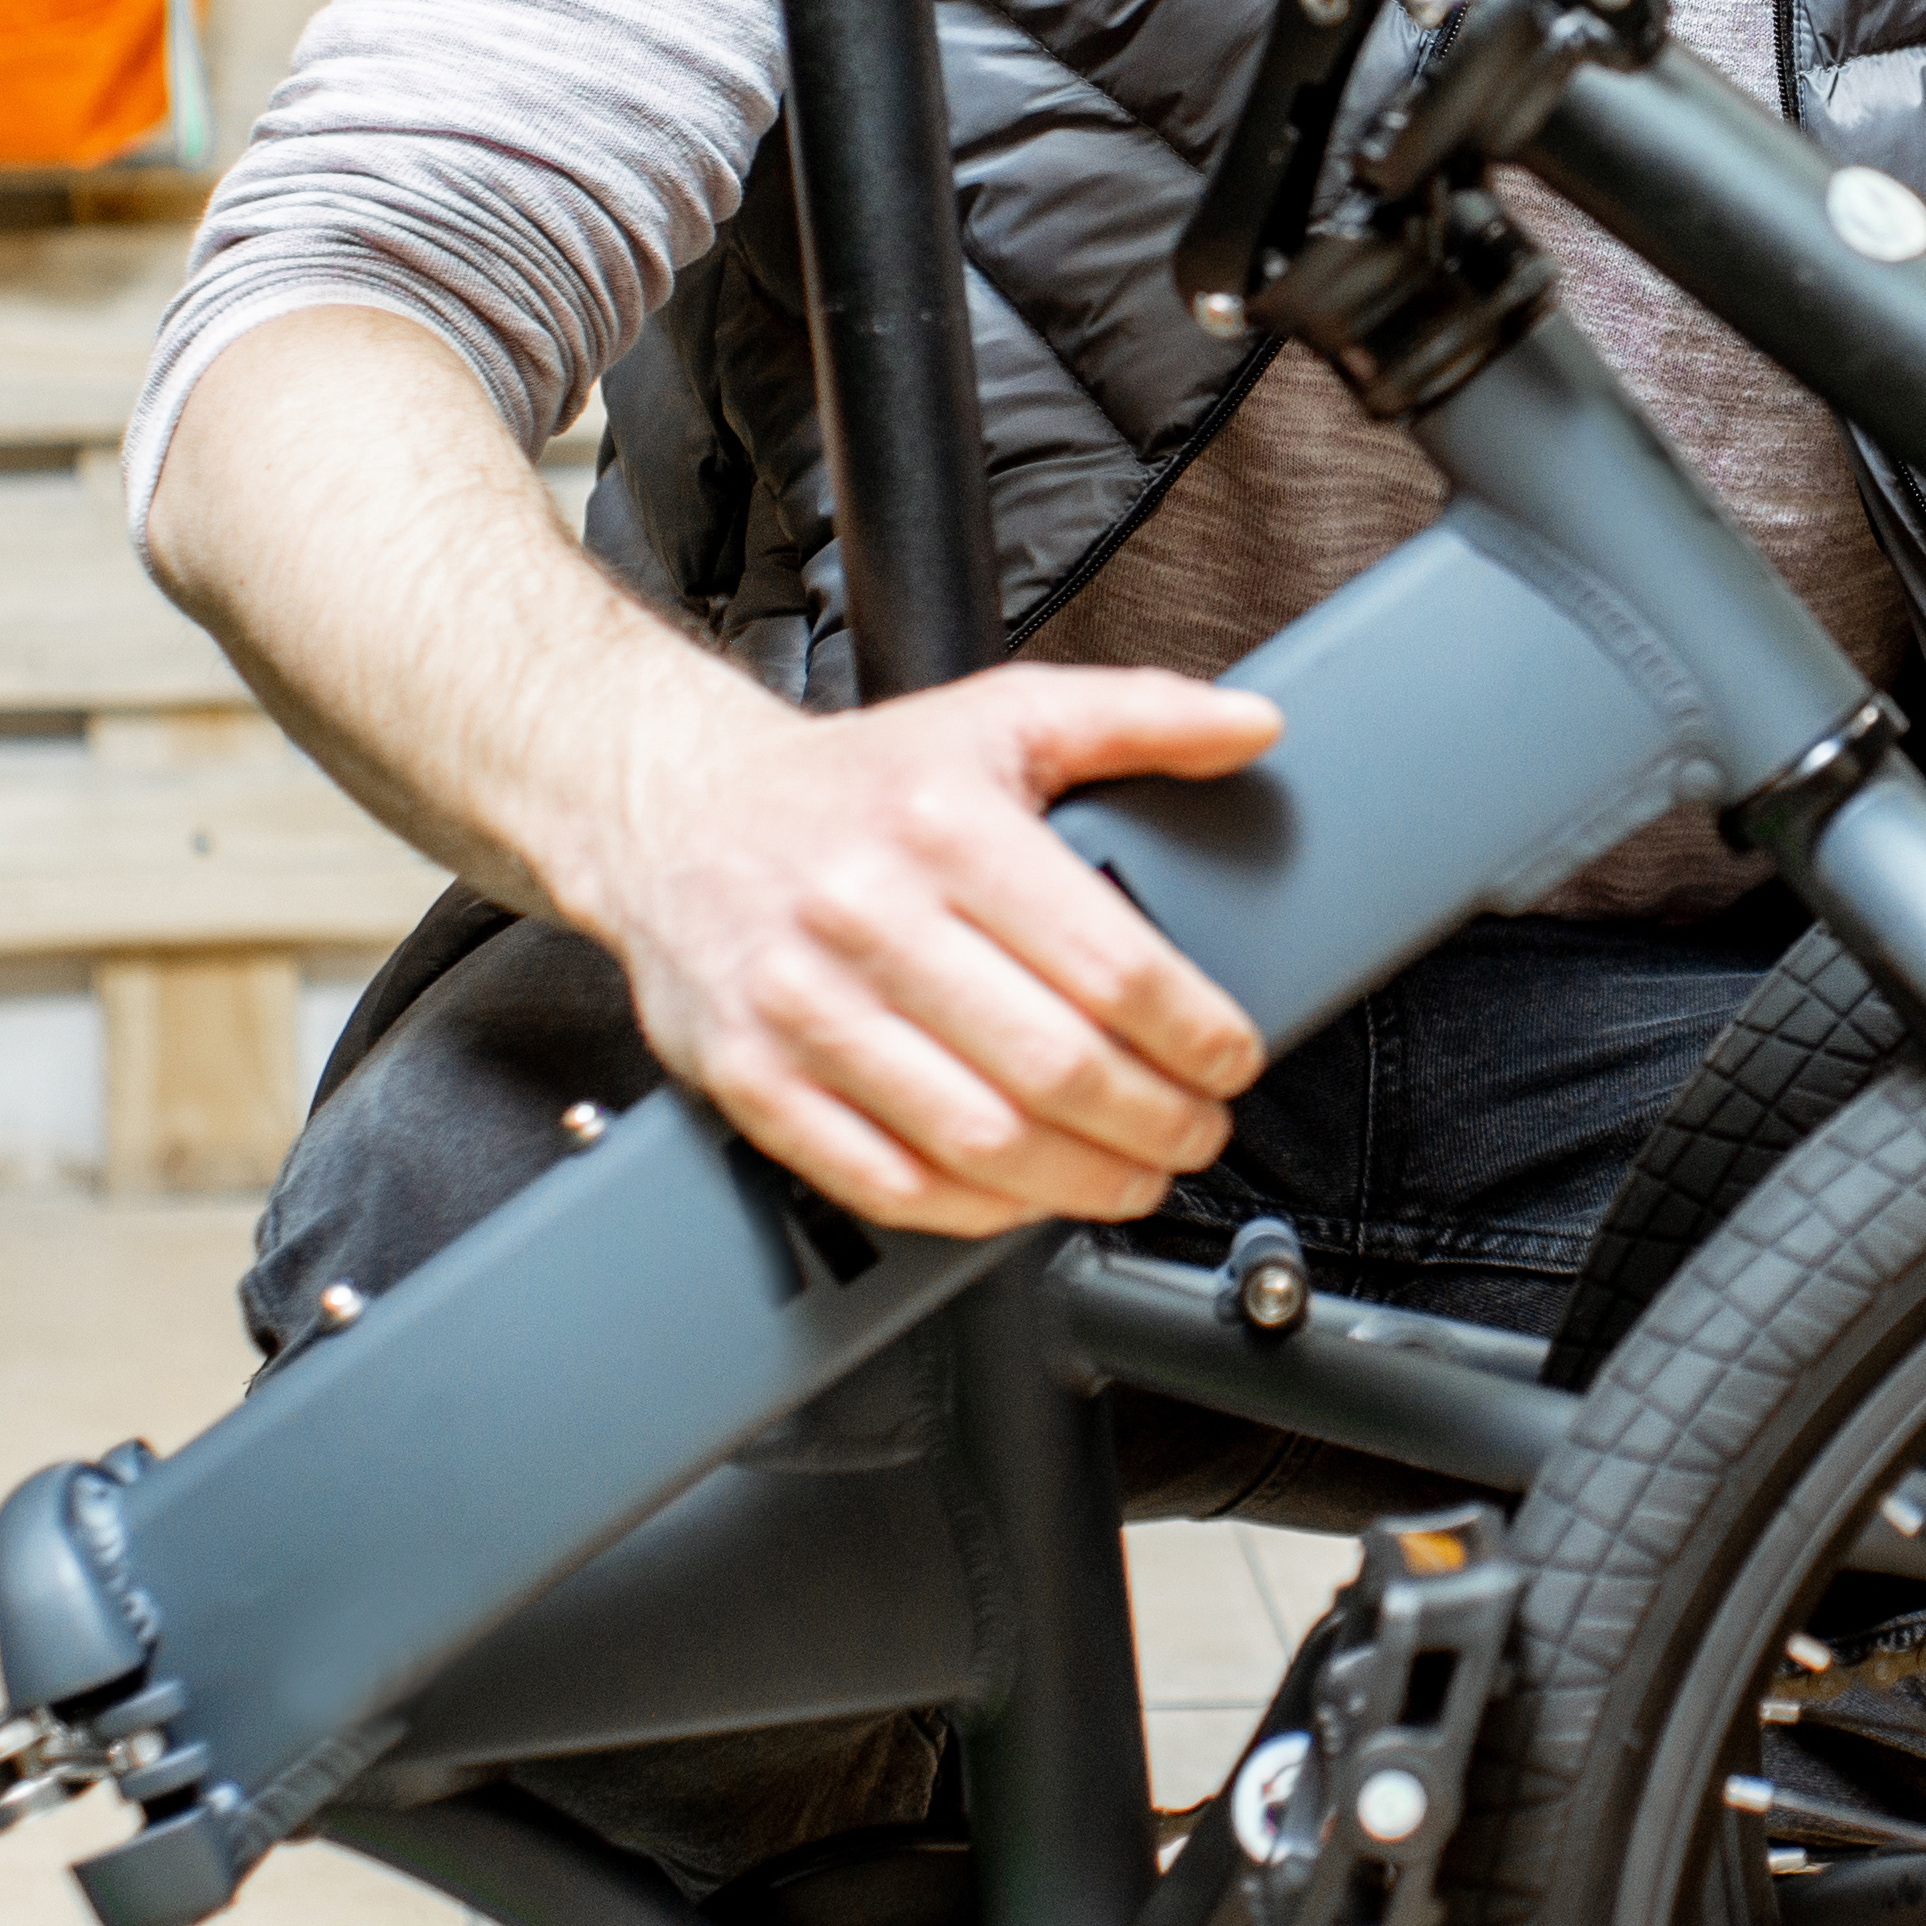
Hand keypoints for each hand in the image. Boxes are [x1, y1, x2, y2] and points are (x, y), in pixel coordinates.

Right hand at [551, 663, 1283, 1233]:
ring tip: (1134, 1175)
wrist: (674, 812)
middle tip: (1197, 1131)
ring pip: (979, 1138)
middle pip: (1056, 1065)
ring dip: (1083, 1182)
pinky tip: (1028, 1196)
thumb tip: (1251, 728)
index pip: (1110, 965)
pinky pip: (884, 1181)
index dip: (1195, 1035)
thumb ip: (1136, 716)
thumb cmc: (852, 784)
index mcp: (944, 825)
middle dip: (1157, 1121)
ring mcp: (802, 1007)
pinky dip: (975, 1211)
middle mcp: (867, 915)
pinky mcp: (753, 1080)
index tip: (1230, 1060)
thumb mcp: (1001, 714)